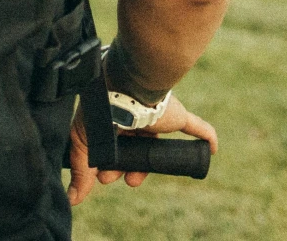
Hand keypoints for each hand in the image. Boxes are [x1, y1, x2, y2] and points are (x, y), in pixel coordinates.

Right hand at [66, 94, 218, 205]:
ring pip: (157, 146)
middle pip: (134, 149)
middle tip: (118, 179)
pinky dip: (205, 137)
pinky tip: (211, 148)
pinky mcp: (178, 116)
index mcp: (113, 118)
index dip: (109, 166)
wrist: (125, 87)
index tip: (103, 178)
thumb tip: (75, 199)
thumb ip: (82, 170)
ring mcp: (158, 118)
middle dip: (126, 168)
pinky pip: (196, 128)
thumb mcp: (83, 142)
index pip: (113, 148)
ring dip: (150, 165)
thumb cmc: (100, 110)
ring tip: (135, 180)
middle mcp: (135, 118)